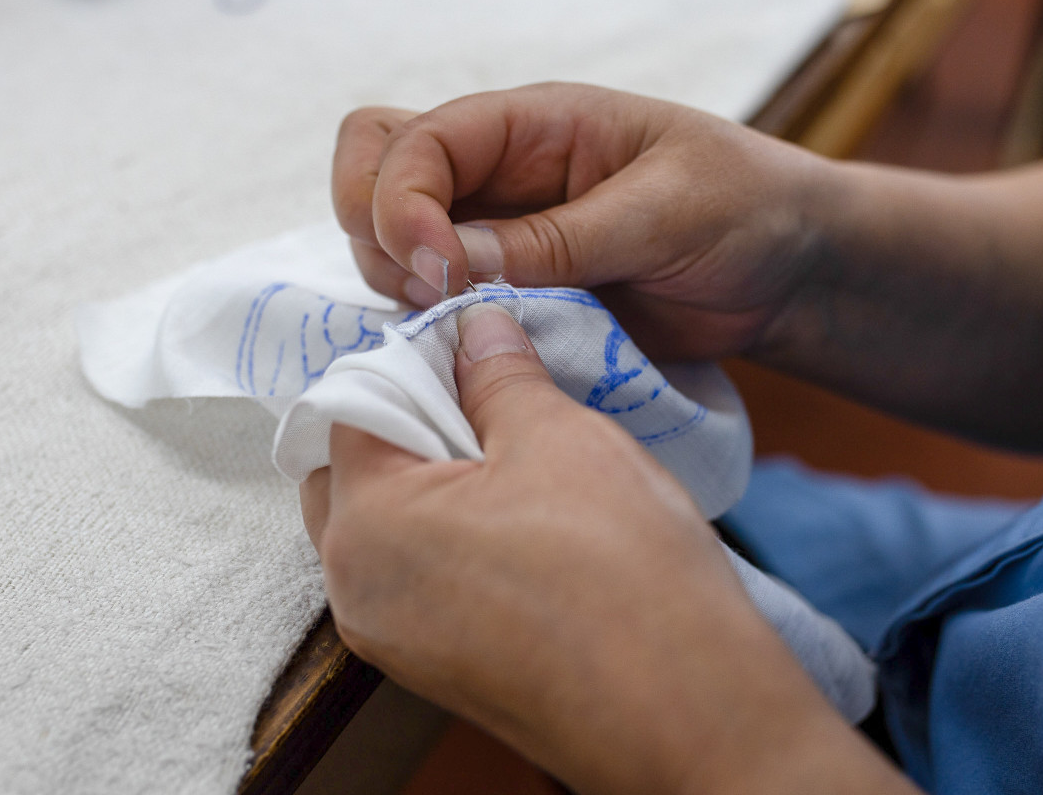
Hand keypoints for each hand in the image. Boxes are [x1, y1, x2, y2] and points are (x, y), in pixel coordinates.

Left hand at [298, 304, 911, 793]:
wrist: (690, 713)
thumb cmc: (621, 573)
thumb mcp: (560, 438)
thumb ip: (498, 375)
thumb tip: (475, 330)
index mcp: (366, 524)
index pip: (352, 405)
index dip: (412, 360)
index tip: (471, 345)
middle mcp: (358, 591)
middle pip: (354, 472)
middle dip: (412, 423)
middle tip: (494, 402)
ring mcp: (396, 641)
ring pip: (391, 529)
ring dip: (437, 482)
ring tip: (522, 460)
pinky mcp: (440, 670)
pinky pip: (424, 579)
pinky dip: (456, 536)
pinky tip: (530, 521)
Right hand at [331, 83, 823, 360]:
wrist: (790, 272)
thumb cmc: (744, 207)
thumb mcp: (662, 210)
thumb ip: (559, 238)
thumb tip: (453, 265)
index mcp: (531, 126)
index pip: (415, 140)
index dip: (402, 201)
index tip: (439, 269)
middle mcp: (498, 177)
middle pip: (373, 177)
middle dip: (378, 235)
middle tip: (435, 297)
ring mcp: (498, 240)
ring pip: (391, 250)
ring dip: (403, 291)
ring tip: (466, 329)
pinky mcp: (513, 301)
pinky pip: (439, 310)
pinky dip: (434, 333)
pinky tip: (474, 356)